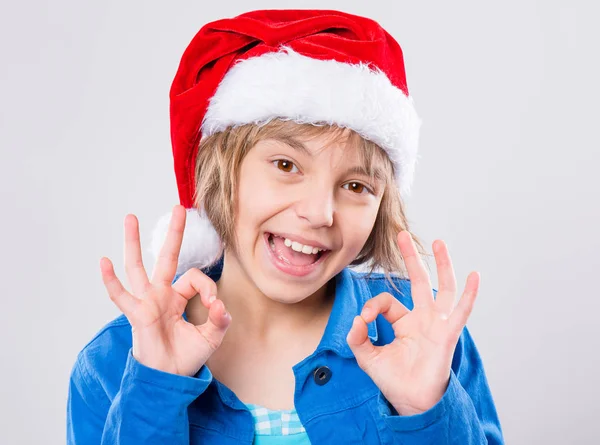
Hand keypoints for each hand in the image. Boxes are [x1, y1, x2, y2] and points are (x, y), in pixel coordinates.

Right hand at [99, 204, 231, 376]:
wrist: (170, 378)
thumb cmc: (187, 357)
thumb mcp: (211, 337)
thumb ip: (220, 319)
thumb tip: (220, 305)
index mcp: (178, 297)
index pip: (193, 278)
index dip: (207, 287)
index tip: (215, 306)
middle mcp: (161, 294)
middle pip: (166, 257)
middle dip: (173, 234)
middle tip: (178, 208)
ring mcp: (147, 302)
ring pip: (138, 267)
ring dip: (134, 243)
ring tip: (130, 217)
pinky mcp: (137, 315)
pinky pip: (121, 296)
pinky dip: (111, 281)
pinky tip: (104, 262)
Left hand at [346, 230, 478, 414]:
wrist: (411, 403)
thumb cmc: (394, 380)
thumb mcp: (368, 357)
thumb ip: (358, 338)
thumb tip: (357, 320)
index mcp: (404, 322)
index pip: (387, 301)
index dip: (373, 305)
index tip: (364, 319)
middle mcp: (422, 318)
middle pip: (419, 281)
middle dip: (411, 258)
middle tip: (402, 235)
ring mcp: (436, 325)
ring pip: (443, 288)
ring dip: (442, 265)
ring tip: (439, 242)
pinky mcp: (447, 335)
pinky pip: (461, 312)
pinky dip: (469, 295)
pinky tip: (474, 276)